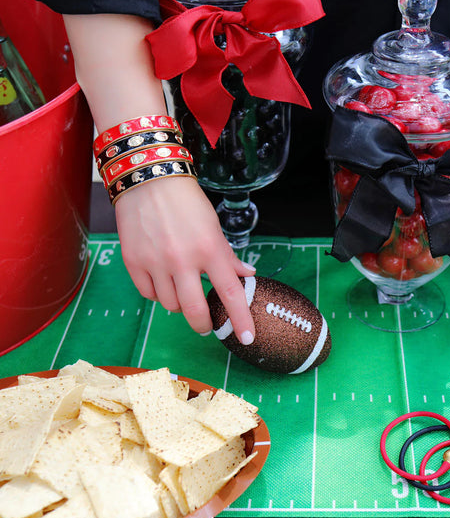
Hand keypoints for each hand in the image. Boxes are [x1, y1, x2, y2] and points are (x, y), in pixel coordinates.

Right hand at [115, 176, 255, 343]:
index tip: (247, 337)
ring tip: (180, 286)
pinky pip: (149, 294)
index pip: (230, 293)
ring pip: (170, 305)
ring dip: (179, 303)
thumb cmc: (186, 202)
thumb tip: (246, 274)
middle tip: (206, 325)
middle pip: (195, 311)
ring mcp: (155, 262)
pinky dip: (158, 293)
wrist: (149, 179)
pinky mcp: (133, 262)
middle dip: (203, 325)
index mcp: (209, 249)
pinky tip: (162, 279)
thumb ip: (228, 255)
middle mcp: (183, 260)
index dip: (241, 319)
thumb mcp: (213, 226)